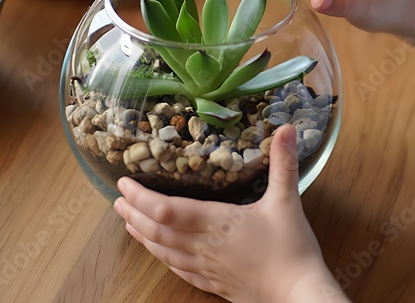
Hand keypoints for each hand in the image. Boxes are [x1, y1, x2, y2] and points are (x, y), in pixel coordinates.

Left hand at [114, 125, 343, 301]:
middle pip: (157, 230)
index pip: (166, 209)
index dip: (141, 197)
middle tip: (117, 200)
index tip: (124, 183)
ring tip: (127, 222)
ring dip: (142, 235)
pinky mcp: (213, 283)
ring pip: (164, 251)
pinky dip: (162, 258)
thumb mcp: (287, 201)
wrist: (297, 294)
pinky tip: (158, 253)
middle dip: (133, 214)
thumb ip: (284, 164)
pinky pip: (179, 270)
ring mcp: (206, 267)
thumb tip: (285, 129)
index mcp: (217, 222)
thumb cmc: (292, 249)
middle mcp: (204, 246)